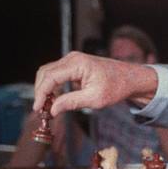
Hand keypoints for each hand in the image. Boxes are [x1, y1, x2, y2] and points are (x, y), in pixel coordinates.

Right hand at [32, 51, 157, 116]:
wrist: (130, 78)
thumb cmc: (116, 87)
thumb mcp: (94, 99)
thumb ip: (71, 103)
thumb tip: (52, 109)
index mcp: (78, 64)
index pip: (50, 77)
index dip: (41, 94)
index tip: (38, 109)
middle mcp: (72, 58)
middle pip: (45, 73)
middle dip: (40, 91)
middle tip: (40, 110)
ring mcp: (72, 60)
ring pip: (48, 72)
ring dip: (44, 88)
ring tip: (46, 106)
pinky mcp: (73, 65)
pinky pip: (56, 73)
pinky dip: (51, 85)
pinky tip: (53, 99)